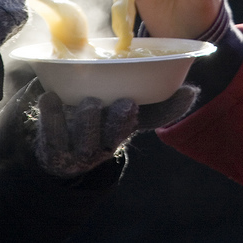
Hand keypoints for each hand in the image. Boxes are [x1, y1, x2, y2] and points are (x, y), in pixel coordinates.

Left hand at [33, 83, 198, 177]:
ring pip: (82, 138)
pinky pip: (50, 133)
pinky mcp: (51, 148)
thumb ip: (153, 105)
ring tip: (88, 102)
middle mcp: (98, 146)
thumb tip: (192, 92)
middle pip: (108, 139)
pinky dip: (50, 115)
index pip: (131, 128)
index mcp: (118, 134)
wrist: (57, 150)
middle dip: (113, 122)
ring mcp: (74, 150)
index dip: (135, 118)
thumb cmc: (97, 122)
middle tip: (117, 103)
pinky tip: (50, 97)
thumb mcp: (122, 114)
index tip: (132, 102)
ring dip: (86, 118)